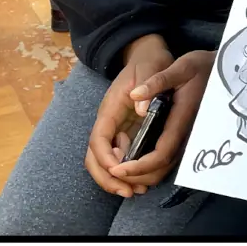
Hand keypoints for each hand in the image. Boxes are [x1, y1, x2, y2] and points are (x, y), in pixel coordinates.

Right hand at [85, 34, 172, 196]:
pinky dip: (127, 170)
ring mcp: (116, 128)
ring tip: (137, 190)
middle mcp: (108, 121)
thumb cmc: (149, 60)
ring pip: (105, 160)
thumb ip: (149, 84)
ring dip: (117, 178)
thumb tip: (143, 109)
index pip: (98, 139)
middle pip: (95, 157)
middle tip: (128, 191)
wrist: (148, 54)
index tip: (120, 170)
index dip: (106, 157)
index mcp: (110, 109)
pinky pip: (120, 157)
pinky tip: (144, 178)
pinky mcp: (126, 131)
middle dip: (107, 177)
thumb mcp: (151, 66)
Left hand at [107, 50, 215, 187]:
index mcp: (181, 119)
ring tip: (116, 166)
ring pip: (163, 167)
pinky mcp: (182, 135)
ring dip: (140, 173)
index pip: (161, 153)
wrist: (219, 68)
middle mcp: (185, 134)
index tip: (116, 169)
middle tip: (111, 170)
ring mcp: (185, 136)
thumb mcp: (181, 67)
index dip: (139, 166)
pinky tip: (130, 156)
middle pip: (161, 168)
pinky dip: (146, 165)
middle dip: (136, 176)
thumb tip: (135, 95)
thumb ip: (158, 80)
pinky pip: (164, 158)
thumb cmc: (200, 67)